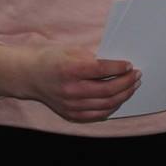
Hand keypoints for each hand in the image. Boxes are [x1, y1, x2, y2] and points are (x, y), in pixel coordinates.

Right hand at [0, 43, 139, 122]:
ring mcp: (70, 105)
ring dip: (123, 95)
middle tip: (136, 76)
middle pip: (107, 90)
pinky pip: (97, 114)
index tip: (129, 65)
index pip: (101, 70)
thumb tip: (117, 65)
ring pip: (106, 104)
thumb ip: (93, 58)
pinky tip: (118, 98)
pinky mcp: (71, 114)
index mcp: (69, 70)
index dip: (119, 68)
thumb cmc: (51, 59)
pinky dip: (111, 107)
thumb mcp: (71, 51)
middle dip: (126, 83)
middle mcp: (70, 89)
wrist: (29, 76)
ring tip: (132, 86)